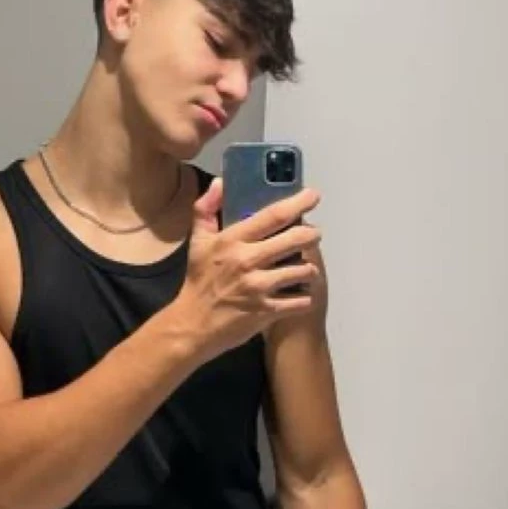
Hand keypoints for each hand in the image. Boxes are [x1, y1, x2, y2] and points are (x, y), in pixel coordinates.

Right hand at [173, 177, 321, 362]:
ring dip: (309, 267)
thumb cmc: (199, 281)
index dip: (298, 203)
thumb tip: (220, 183)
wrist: (193, 325)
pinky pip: (301, 300)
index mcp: (232, 240)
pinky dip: (305, 295)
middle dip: (312, 235)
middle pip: (295, 240)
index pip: (273, 216)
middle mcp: (247, 261)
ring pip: (303, 270)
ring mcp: (259, 288)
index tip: (313, 196)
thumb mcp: (198, 242)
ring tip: (305, 267)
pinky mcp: (266, 311)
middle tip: (314, 234)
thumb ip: (206, 209)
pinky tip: (299, 292)